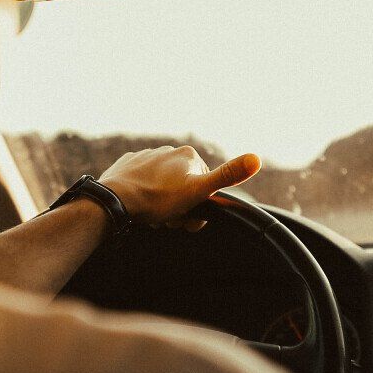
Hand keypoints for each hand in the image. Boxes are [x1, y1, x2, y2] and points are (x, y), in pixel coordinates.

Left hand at [99, 145, 260, 230]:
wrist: (115, 199)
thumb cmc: (157, 199)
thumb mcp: (198, 192)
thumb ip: (227, 176)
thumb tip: (257, 158)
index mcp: (188, 156)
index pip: (205, 187)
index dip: (199, 207)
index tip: (187, 219)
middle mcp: (168, 150)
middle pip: (183, 188)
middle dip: (180, 208)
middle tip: (169, 221)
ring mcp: (146, 156)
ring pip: (163, 186)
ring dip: (162, 204)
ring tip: (153, 216)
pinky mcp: (127, 165)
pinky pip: (142, 183)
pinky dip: (143, 195)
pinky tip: (139, 206)